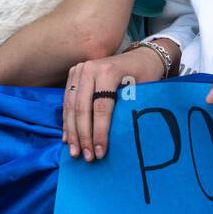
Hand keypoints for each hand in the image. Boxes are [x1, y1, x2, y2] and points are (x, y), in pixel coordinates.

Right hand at [63, 47, 164, 161]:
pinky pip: (67, 101)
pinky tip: (68, 138)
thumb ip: (127, 109)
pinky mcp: (73, 74)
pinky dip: (67, 121)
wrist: (141, 56)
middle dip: (83, 136)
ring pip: (71, 107)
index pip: (101, 107)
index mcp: (108, 71)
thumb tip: (116, 140)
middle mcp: (89, 69)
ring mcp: (79, 70)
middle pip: (82, 108)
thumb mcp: (143, 89)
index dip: (99, 132)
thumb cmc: (145, 75)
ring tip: (75, 152)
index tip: (100, 152)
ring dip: (72, 132)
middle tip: (86, 157)